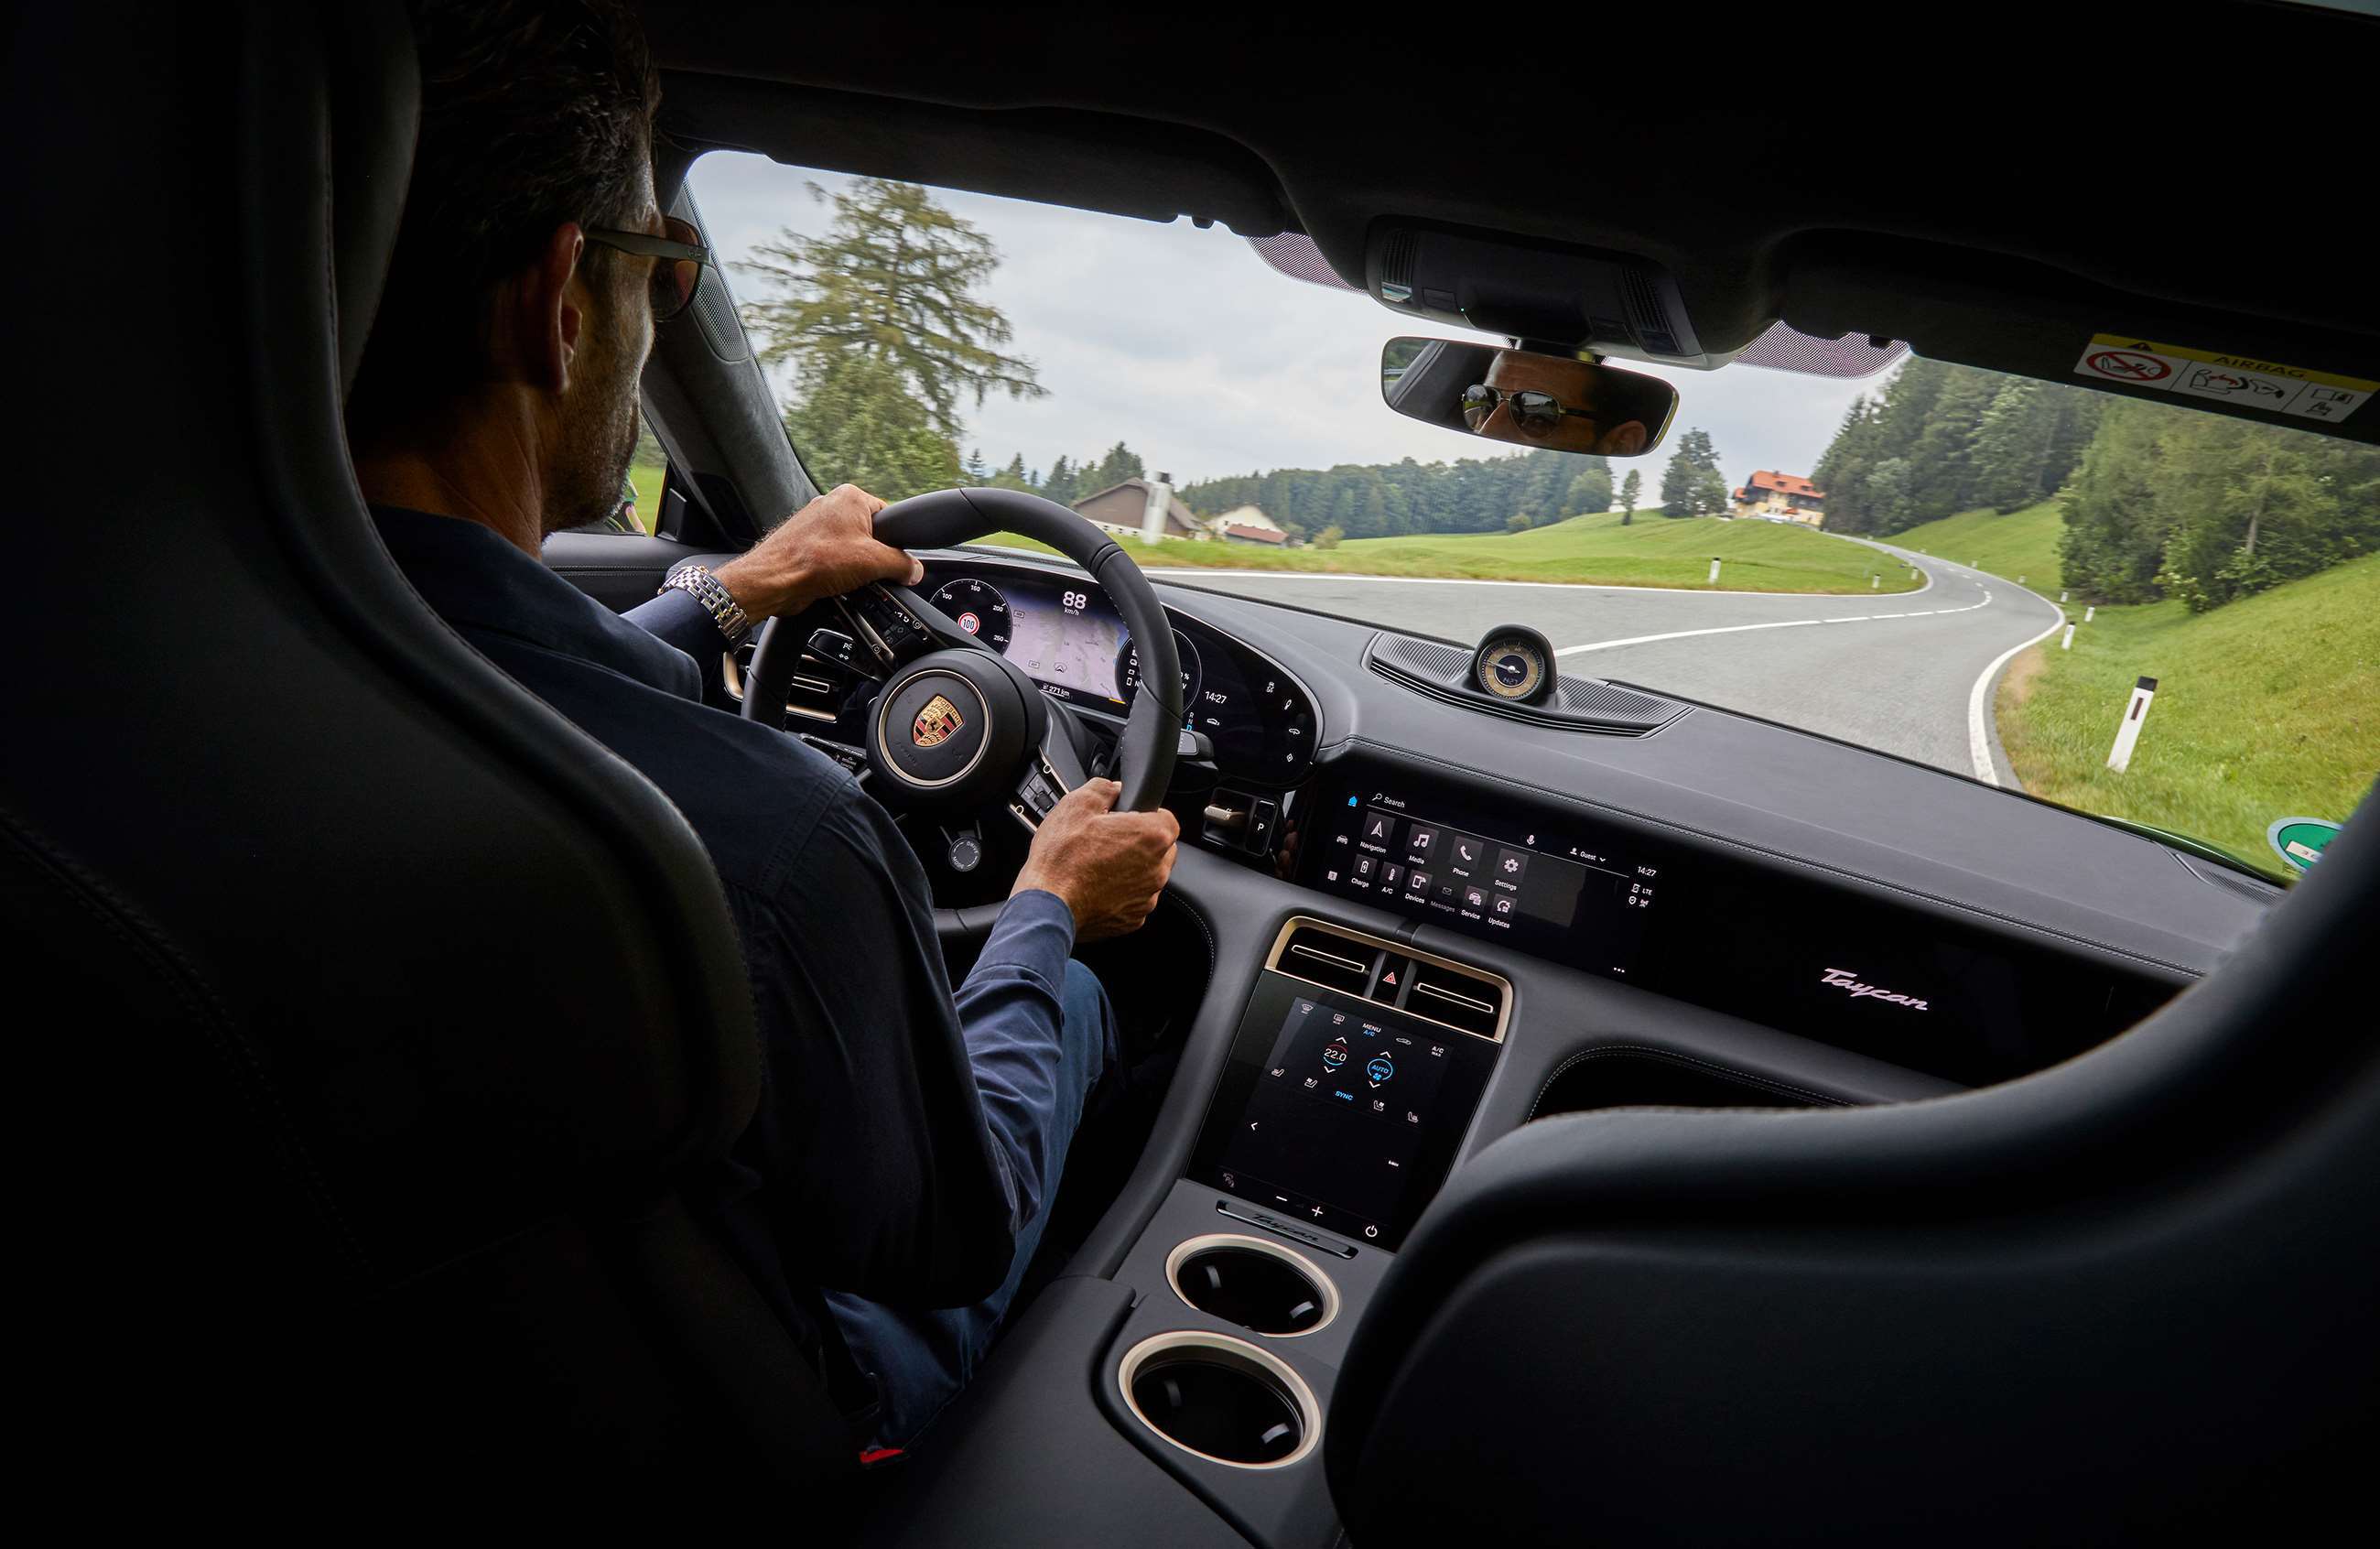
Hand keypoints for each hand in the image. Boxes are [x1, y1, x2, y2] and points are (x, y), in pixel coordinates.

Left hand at [712, 484, 923, 621]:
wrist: (773, 580)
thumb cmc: (813, 561)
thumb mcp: (873, 562)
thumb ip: (902, 564)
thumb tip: (914, 570)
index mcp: (851, 497)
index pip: (890, 517)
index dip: (895, 543)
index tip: (895, 562)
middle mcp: (833, 505)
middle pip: (872, 535)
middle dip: (873, 558)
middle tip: (867, 572)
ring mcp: (817, 525)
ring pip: (852, 550)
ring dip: (854, 569)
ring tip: (847, 579)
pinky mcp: (807, 545)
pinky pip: (834, 560)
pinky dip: (838, 574)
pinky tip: (834, 584)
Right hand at [1013, 778, 1180, 941]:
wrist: (1047, 904)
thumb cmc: (1061, 858)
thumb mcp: (1077, 804)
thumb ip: (1104, 788)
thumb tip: (1112, 788)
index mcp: (1150, 837)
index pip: (1167, 818)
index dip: (1146, 814)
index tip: (1128, 818)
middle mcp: (1157, 869)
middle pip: (1161, 849)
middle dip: (1141, 842)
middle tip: (1110, 840)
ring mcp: (1146, 897)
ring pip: (1149, 876)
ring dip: (1132, 868)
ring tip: (1099, 865)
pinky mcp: (1133, 919)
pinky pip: (1135, 900)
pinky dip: (1121, 893)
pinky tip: (1096, 886)